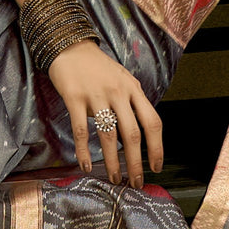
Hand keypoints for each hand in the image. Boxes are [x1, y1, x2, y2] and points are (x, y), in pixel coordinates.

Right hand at [47, 40, 162, 187]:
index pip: (152, 121)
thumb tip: (140, 132)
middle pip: (132, 134)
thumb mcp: (123, 79)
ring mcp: (97, 95)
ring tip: (115, 179)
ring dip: (113, 161)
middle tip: (136, 182)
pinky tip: (86, 166)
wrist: (70, 46)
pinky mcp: (75, 98)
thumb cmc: (98, 67)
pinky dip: (84, 151)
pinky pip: (81, 130)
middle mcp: (118, 92)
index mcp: (134, 89)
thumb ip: (133, 101)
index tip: (157, 167)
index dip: (157, 147)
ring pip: (109, 135)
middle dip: (136, 162)